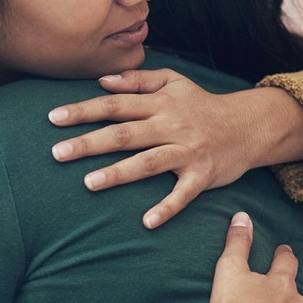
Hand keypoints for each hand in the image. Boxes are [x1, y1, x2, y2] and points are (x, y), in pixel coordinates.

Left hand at [49, 68, 302, 228]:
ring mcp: (187, 151)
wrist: (249, 125)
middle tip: (56, 153)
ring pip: (148, 162)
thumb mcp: (173, 82)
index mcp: (160, 103)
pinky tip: (147, 222)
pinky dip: (167, 207)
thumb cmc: (202, 104)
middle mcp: (171, 125)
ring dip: (119, 173)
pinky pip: (184, 193)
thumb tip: (102, 81)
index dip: (84, 110)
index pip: (115, 105)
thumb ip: (137, 80)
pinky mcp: (203, 174)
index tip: (53, 118)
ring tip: (88, 183)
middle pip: (125, 134)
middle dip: (89, 143)